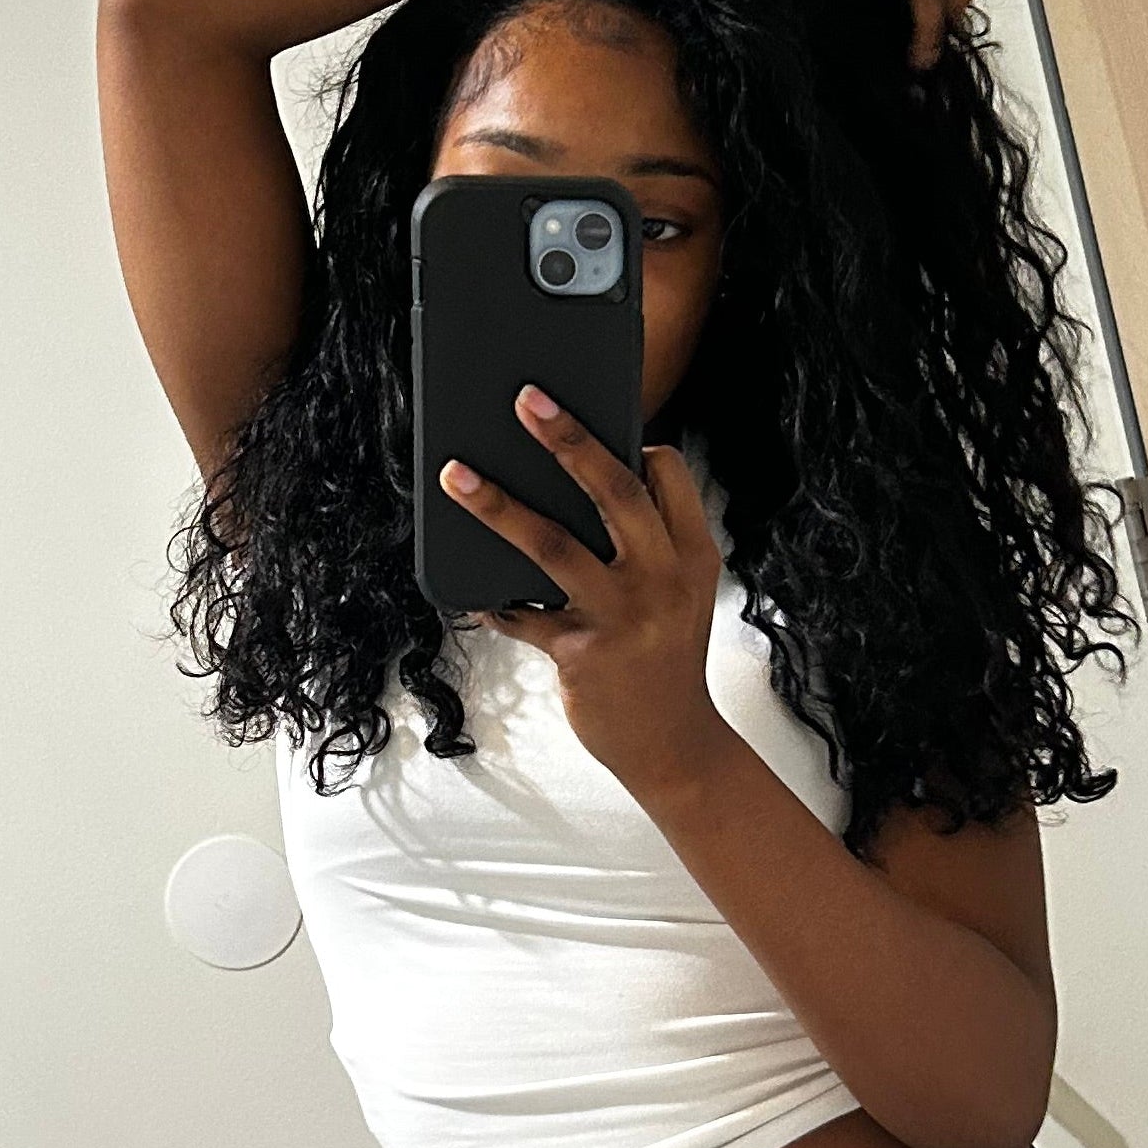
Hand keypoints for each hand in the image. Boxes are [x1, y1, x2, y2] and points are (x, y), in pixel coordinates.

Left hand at [438, 388, 731, 801]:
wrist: (675, 747)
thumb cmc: (665, 659)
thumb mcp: (677, 595)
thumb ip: (644, 546)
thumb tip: (566, 491)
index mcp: (693, 554)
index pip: (666, 474)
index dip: (631, 444)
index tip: (596, 418)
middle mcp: (664, 577)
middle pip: (613, 491)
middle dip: (568, 438)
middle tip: (526, 399)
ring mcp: (624, 616)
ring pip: (552, 544)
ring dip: (497, 505)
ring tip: (455, 475)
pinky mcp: (583, 653)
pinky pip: (523, 614)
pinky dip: (495, 601)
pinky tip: (474, 595)